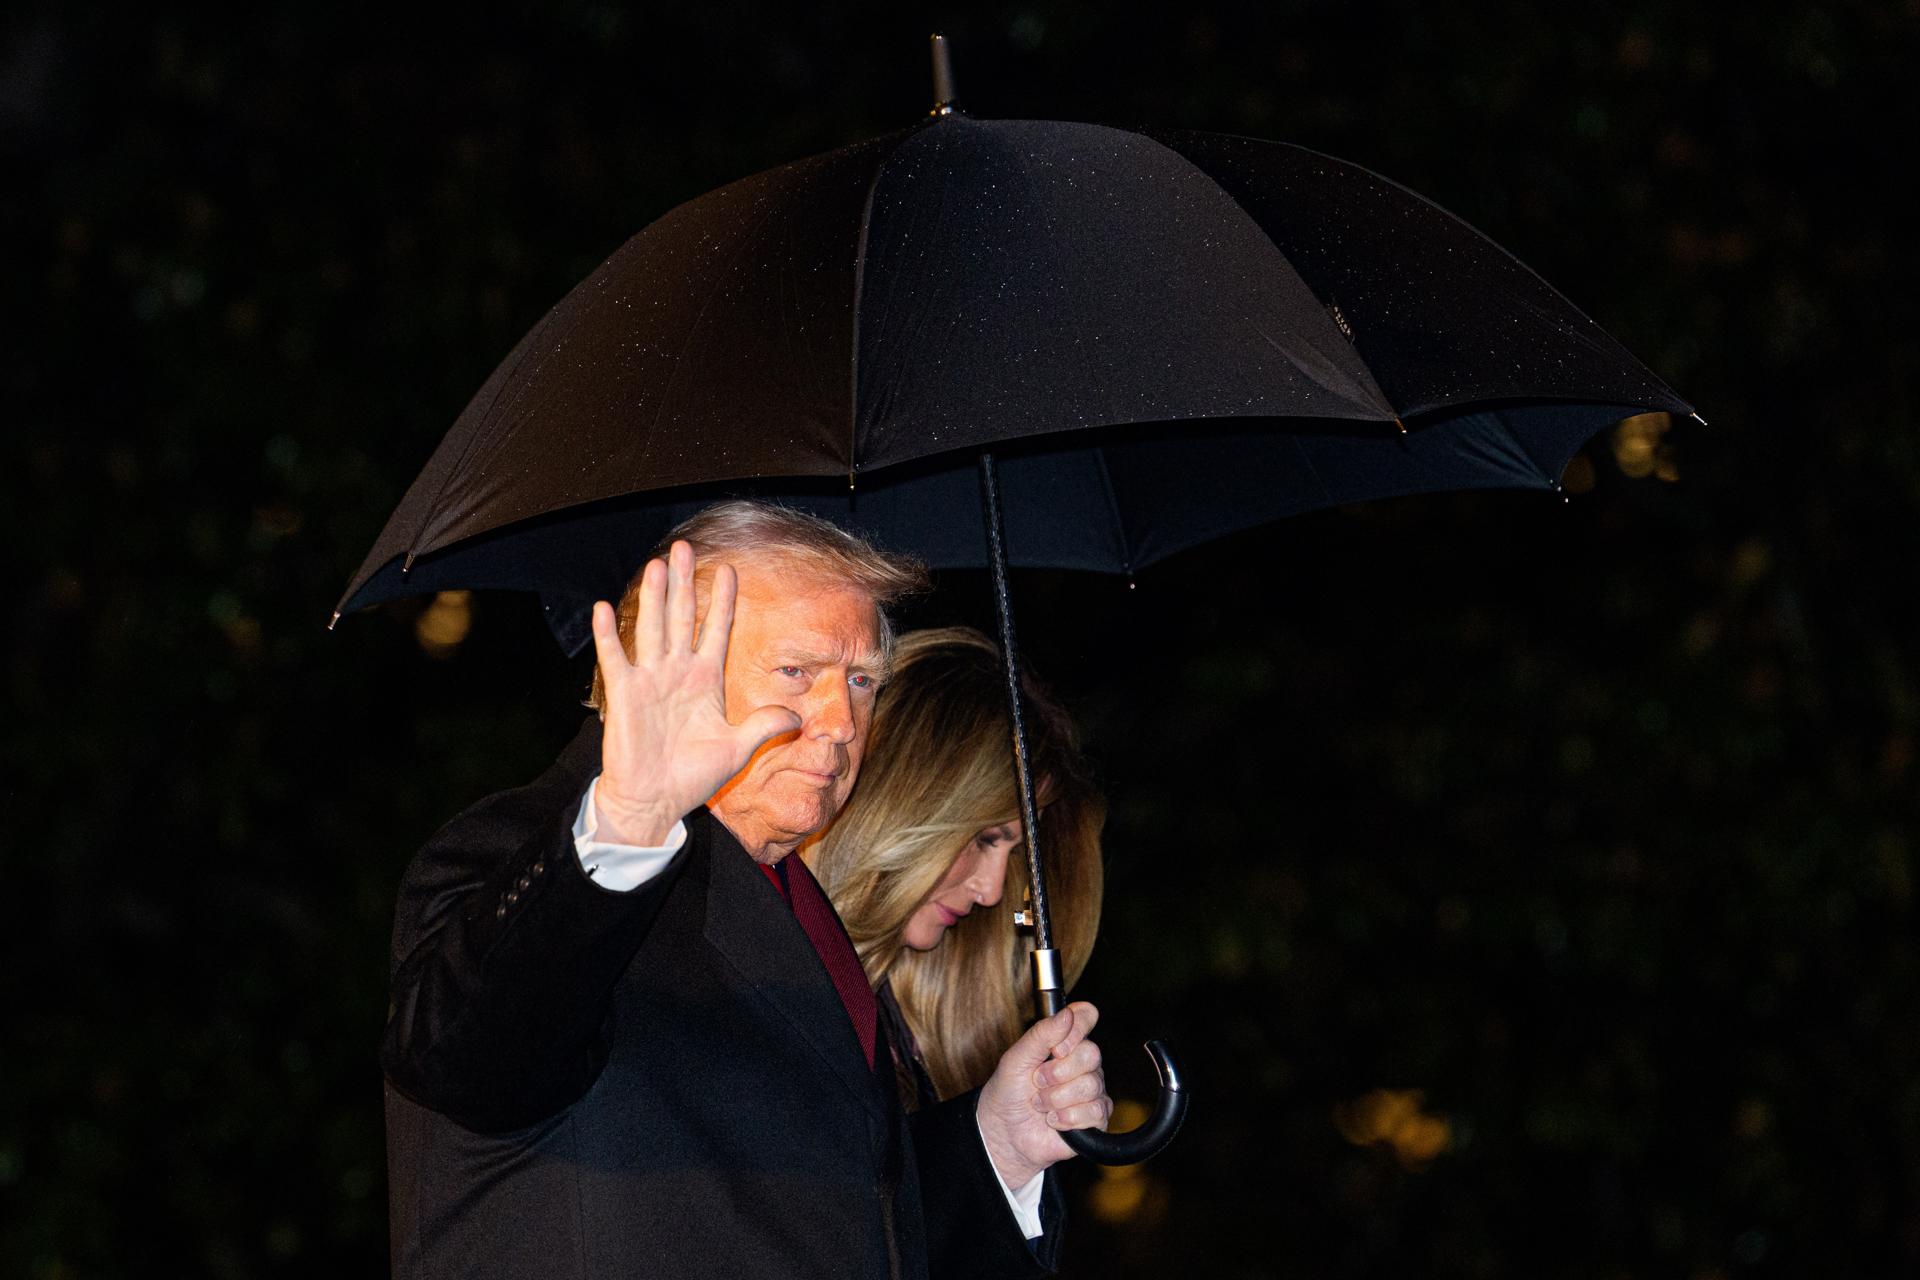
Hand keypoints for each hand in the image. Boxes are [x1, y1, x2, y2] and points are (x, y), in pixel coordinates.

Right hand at [589, 541, 799, 844]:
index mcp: (706, 680)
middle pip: (682, 618)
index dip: (722, 601)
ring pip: (653, 628)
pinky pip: (616, 659)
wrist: (656, 800)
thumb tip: (799, 718)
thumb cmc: (694, 777)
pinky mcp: (625, 695)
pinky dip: (609, 635)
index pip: (716, 630)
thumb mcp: (738, 749)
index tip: (730, 569)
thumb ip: (766, 727)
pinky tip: (604, 608)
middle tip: (684, 547)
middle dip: (684, 583)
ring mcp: (650, 681)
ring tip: (656, 564)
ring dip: (653, 597)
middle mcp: (678, 673)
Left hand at [976, 1002, 1110, 1189]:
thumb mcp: (1016, 1058)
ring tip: (1040, 1104)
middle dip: (1057, 1072)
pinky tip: (1054, 1120)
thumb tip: (1067, 1014)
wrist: (1005, 1133)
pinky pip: (1095, 1111)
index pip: (1086, 1016)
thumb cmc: (1009, 1092)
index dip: (1076, 1029)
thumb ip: (1041, 1034)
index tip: (1056, 1048)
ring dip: (1056, 1098)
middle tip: (1038, 1082)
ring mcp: (1092, 1089)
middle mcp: (1082, 1062)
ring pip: (1090, 1085)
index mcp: (1064, 1041)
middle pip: (1091, 1053)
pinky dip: (1067, 1118)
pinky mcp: (1096, 1117)